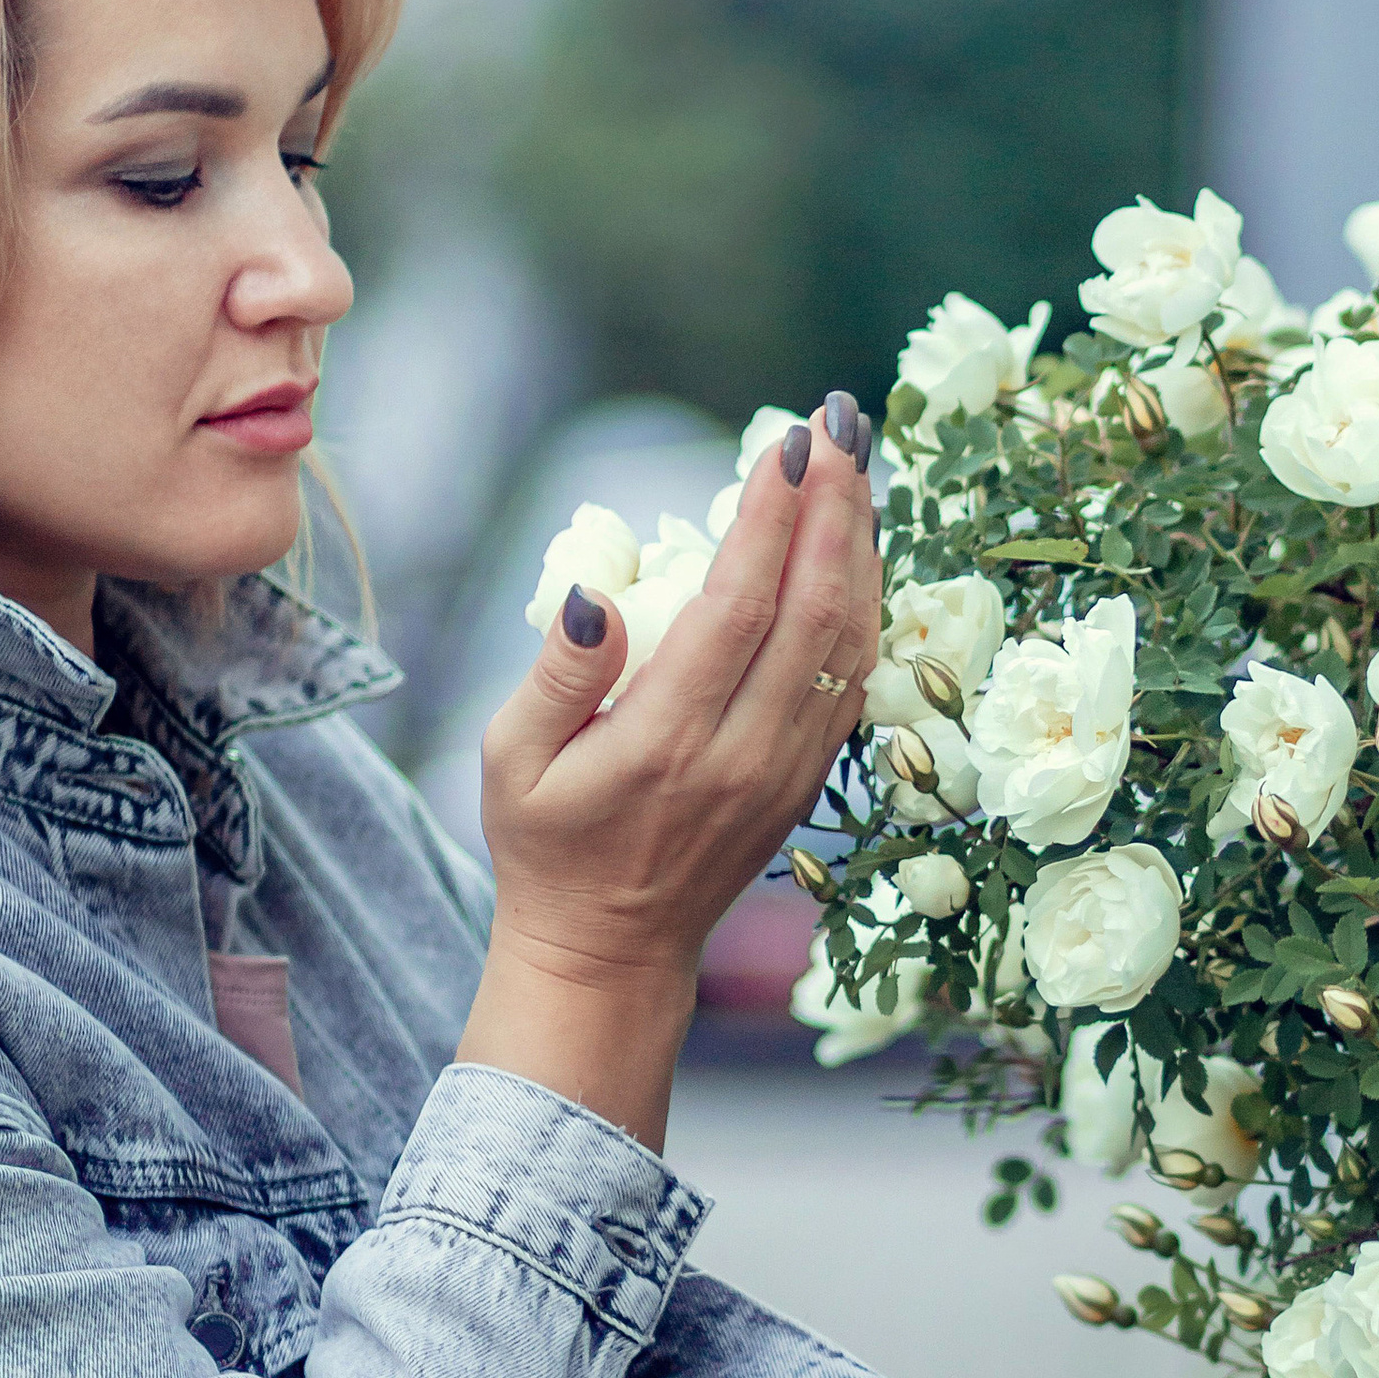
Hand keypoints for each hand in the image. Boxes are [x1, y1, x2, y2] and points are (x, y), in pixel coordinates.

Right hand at [458, 397, 878, 1141]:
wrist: (609, 953)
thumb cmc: (546, 847)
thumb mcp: (511, 760)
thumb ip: (557, 671)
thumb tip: (601, 589)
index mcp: (667, 742)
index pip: (739, 607)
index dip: (772, 519)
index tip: (786, 444)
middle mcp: (745, 755)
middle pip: (815, 609)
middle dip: (834, 506)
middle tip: (836, 424)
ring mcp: (789, 771)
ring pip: (852, 640)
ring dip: (862, 544)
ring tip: (857, 465)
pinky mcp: (811, 781)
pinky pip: (857, 677)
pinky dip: (867, 602)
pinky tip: (860, 548)